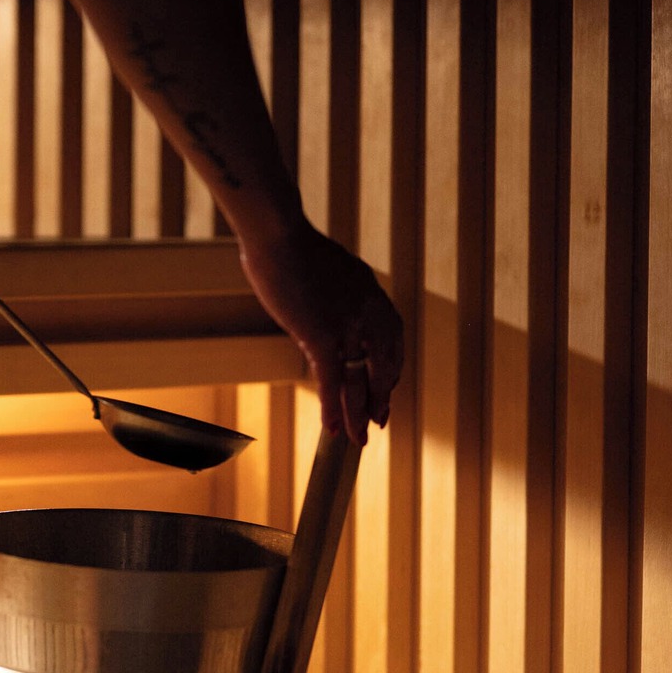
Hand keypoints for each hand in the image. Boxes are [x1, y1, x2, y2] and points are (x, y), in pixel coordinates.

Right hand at [238, 222, 402, 444]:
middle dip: (381, 395)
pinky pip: (331, 380)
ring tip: (359, 438)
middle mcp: (368, 311)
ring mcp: (347, 325)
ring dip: (359, 412)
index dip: (391, 366)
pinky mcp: (321, 336)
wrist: (278, 234)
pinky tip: (332, 428)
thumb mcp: (326, 268)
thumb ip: (333, 292)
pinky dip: (332, 407)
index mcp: (371, 292)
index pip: (393, 338)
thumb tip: (320, 304)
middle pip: (382, 364)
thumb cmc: (290, 243)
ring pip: (359, 379)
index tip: (387, 383)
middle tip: (379, 420)